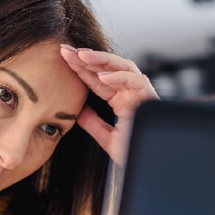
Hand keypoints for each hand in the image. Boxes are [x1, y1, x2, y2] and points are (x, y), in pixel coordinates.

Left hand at [61, 45, 158, 166]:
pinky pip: (135, 80)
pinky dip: (119, 77)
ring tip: (81, 56)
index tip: (64, 60)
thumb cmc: (134, 153)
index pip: (98, 81)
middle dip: (87, 58)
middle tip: (66, 51)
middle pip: (108, 69)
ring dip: (101, 60)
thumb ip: (94, 124)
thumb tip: (79, 112)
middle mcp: (132, 93)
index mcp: (122, 101)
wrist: (151, 164)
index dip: (81, 70)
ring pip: (122, 67)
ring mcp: (141, 94)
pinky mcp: (150, 97)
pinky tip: (101, 77)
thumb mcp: (108, 139)